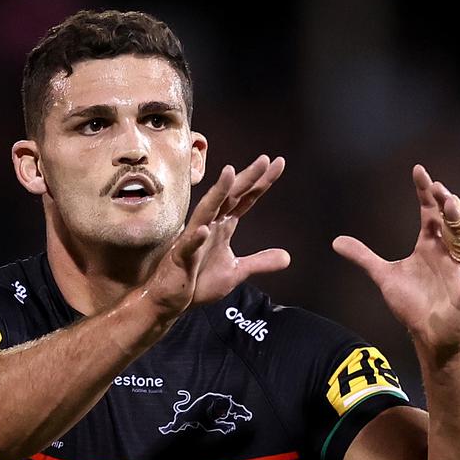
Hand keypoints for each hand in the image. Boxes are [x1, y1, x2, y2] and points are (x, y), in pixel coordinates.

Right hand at [142, 155, 290, 318]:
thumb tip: (288, 257)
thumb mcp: (236, 272)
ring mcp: (193, 239)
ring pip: (206, 211)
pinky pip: (188, 246)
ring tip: (229, 173)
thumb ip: (260, 262)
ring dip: (218, 193)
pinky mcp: (181, 258)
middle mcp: (209, 226)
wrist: (171, 300)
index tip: (278, 162)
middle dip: (247, 178)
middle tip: (265, 160)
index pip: (245, 199)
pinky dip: (196, 238)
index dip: (261, 182)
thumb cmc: (199, 281)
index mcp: (223, 226)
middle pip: (230, 196)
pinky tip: (205, 230)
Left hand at [333, 164, 459, 362]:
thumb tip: (336, 241)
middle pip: (449, 222)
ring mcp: (458, 272)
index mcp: (429, 245)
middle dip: (445, 204)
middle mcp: (446, 253)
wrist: (429, 334)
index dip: (425, 192)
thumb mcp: (384, 276)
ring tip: (452, 207)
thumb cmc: (413, 303)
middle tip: (438, 188)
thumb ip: (363, 257)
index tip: (418, 170)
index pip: (429, 212)